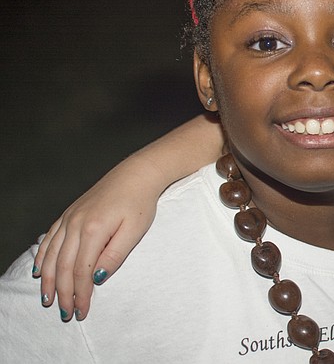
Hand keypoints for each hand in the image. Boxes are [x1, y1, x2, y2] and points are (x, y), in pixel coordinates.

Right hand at [32, 114, 226, 320]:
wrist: (136, 174)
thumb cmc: (140, 202)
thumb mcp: (134, 231)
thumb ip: (114, 256)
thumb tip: (97, 278)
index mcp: (93, 230)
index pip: (82, 272)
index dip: (80, 294)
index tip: (82, 311)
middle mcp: (75, 224)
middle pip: (62, 267)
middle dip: (63, 293)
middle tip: (65, 313)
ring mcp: (69, 218)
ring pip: (51, 255)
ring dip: (48, 280)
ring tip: (48, 299)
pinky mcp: (69, 214)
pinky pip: (49, 239)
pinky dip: (42, 257)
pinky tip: (39, 271)